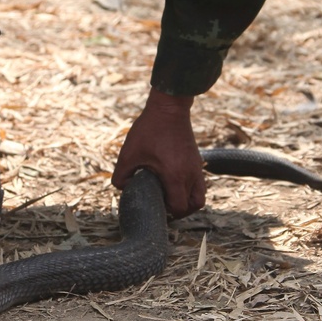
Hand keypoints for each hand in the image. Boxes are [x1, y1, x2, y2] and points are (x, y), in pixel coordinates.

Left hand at [111, 89, 205, 218]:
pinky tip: (173, 182)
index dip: (168, 212)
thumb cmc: (149, 129)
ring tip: (171, 197)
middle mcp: (190, 174)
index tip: (156, 207)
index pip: (179, 207)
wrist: (169, 108)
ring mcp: (196, 167)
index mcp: (175, 175)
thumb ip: (121, 176)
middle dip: (180, 211)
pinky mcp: (197, 160)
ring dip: (188, 201)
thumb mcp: (128, 154)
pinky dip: (190, 189)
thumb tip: (124, 189)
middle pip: (194, 205)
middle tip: (164, 206)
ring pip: (200, 195)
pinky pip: (199, 183)